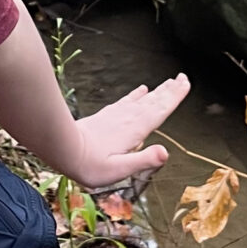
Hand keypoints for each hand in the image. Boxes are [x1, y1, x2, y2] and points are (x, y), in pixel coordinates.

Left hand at [62, 73, 187, 191]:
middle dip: (169, 90)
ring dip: (156, 91)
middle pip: (154, 101)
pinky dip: (137, 95)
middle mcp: (128, 118)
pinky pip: (127, 101)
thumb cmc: (88, 164)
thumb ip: (142, 160)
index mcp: (135, 130)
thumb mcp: (118, 169)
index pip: (160, 110)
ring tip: (167, 83)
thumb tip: (166, 153)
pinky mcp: (106, 116)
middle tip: (182, 77)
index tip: (186, 83)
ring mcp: (116, 116)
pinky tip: (140, 91)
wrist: (60, 147)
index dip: (174, 97)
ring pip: (142, 100)